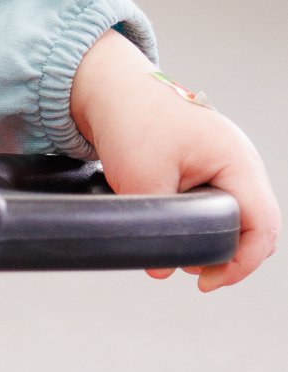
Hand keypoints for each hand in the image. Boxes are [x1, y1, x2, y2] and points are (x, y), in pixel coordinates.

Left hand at [68, 28, 277, 290]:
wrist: (110, 88)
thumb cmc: (131, 122)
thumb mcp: (141, 179)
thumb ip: (158, 226)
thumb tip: (163, 269)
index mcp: (237, 162)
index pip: (262, 226)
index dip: (240, 263)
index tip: (207, 283)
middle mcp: (240, 163)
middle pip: (257, 226)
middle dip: (229, 256)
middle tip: (193, 274)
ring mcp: (227, 164)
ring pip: (238, 217)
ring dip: (216, 240)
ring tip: (182, 255)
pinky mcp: (208, 167)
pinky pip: (221, 204)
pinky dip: (205, 224)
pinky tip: (178, 234)